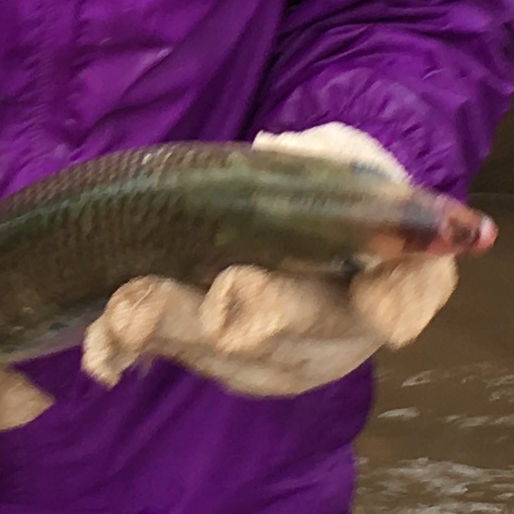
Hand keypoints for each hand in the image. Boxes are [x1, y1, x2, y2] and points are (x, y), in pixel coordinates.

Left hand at [80, 124, 461, 395]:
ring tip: (130, 305)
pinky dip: (132, 351)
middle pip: (305, 333)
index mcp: (394, 277)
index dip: (400, 305)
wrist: (287, 219)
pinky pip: (174, 363)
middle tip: (227, 296)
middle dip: (261, 315)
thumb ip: (325, 155)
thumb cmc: (329, 187)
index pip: (411, 297)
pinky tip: (102, 349)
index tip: (382, 313)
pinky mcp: (217, 365)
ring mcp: (277, 360)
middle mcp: (339, 334)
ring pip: (230, 359)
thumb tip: (276, 148)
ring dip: (176, 329)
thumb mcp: (338, 154)